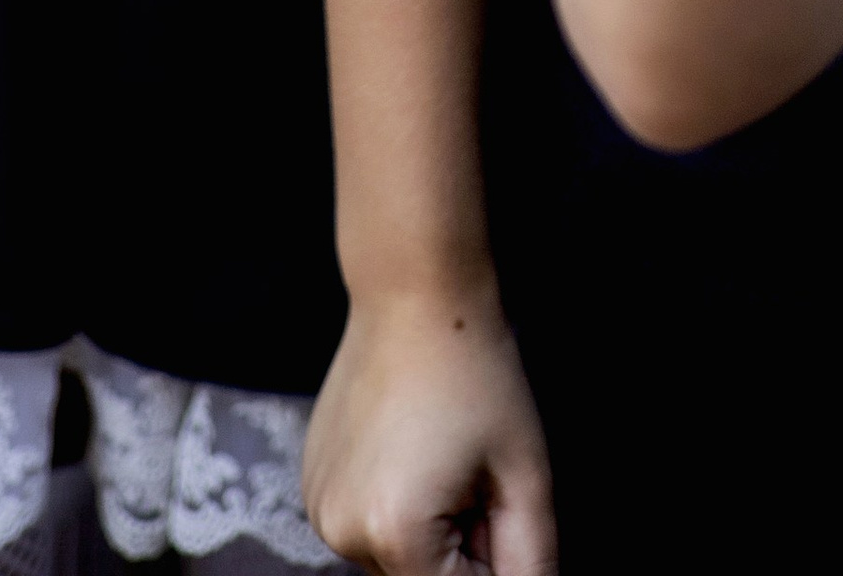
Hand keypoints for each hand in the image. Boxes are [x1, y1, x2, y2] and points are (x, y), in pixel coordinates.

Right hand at [305, 289, 553, 575]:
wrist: (414, 293)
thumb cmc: (476, 374)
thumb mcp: (525, 475)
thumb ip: (530, 561)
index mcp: (396, 534)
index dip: (491, 562)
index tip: (500, 510)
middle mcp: (343, 532)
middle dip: (460, 549)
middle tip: (479, 478)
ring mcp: (320, 509)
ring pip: (393, 557)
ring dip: (428, 530)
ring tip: (447, 456)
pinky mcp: (312, 485)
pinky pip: (365, 524)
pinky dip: (395, 506)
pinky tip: (413, 447)